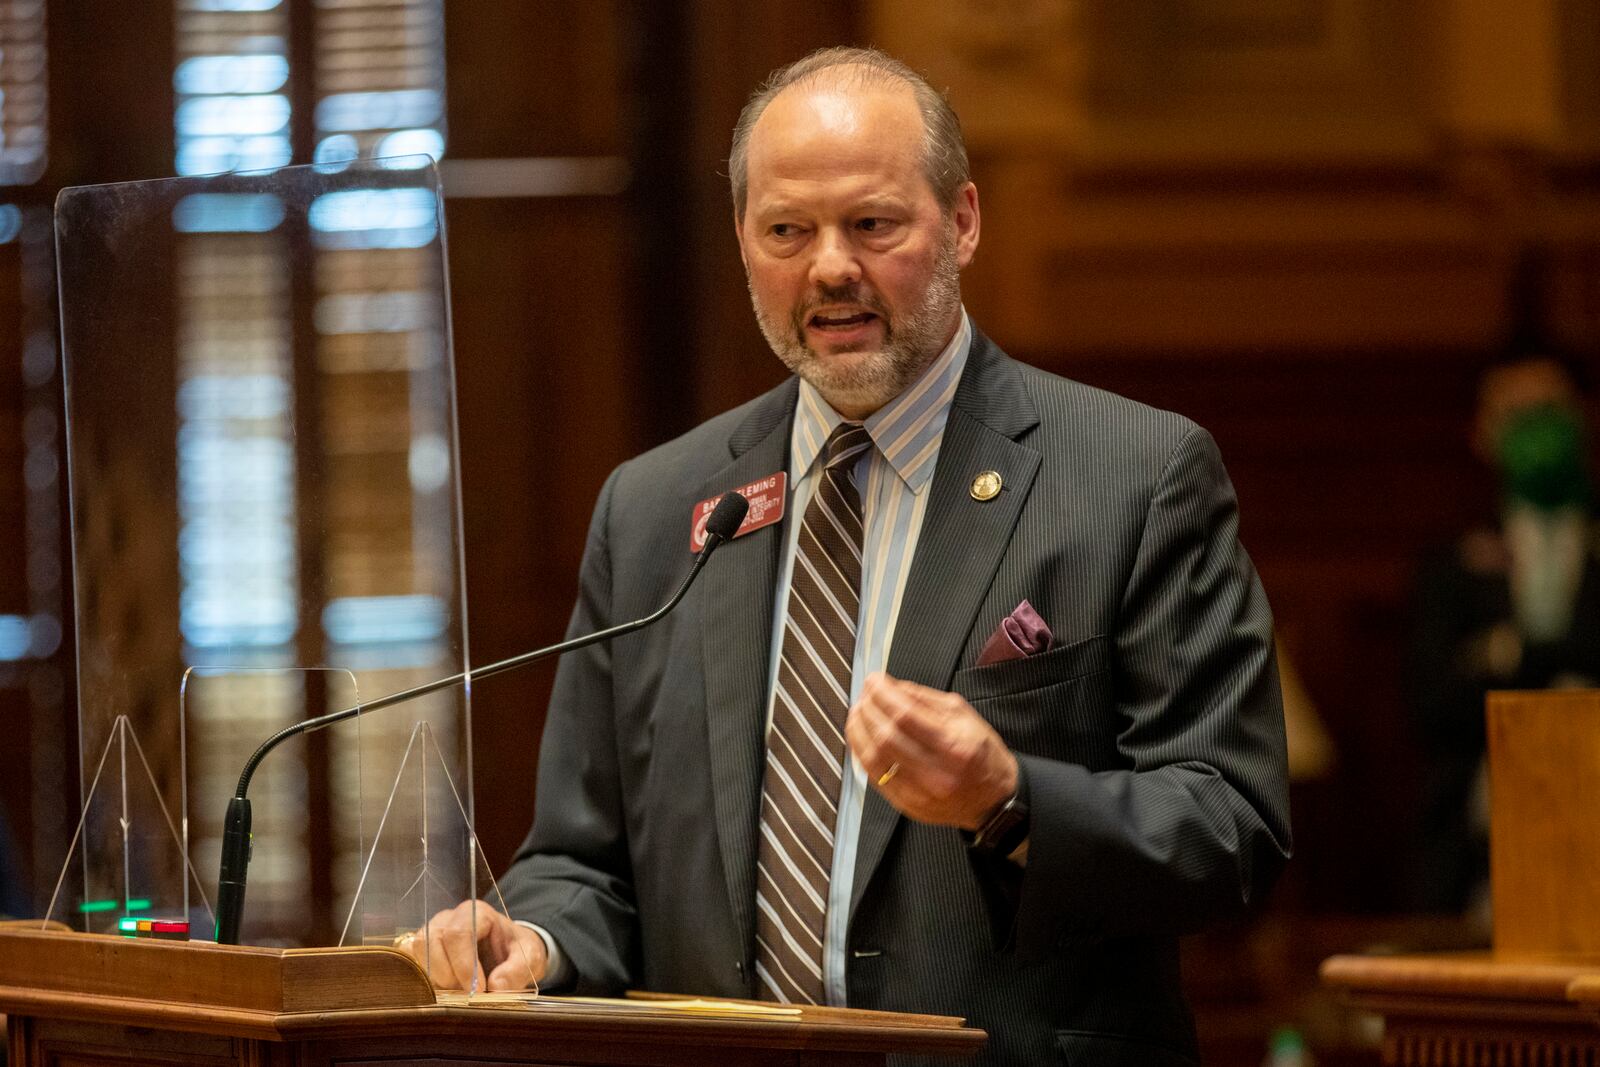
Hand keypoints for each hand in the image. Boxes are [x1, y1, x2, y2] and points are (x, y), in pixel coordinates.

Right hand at [396, 899, 546, 991]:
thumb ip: (517, 970)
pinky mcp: (422, 948)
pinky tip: (446, 989)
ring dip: (436, 978)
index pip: (458, 933)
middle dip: (450, 975)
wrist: (509, 952)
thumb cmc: (517, 951)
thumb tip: (496, 987)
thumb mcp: (530, 958)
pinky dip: (425, 979)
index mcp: (477, 912)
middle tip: (469, 994)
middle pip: (433, 941)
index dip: (464, 965)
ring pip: (419, 950)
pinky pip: (411, 960)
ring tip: (459, 991)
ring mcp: (432, 930)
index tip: (479, 990)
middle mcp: (449, 917)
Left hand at [845, 671, 1018, 830]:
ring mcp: (920, 793)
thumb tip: (891, 686)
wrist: (993, 799)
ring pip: (874, 758)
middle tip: (864, 694)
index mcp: (955, 746)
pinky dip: (862, 753)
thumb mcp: (964, 716)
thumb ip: (925, 699)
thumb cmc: (981, 754)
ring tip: (858, 712)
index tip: (874, 680)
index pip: (906, 715)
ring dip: (859, 730)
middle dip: (869, 709)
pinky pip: (875, 777)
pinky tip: (861, 737)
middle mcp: (937, 773)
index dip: (883, 694)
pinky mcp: (907, 805)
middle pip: (887, 736)